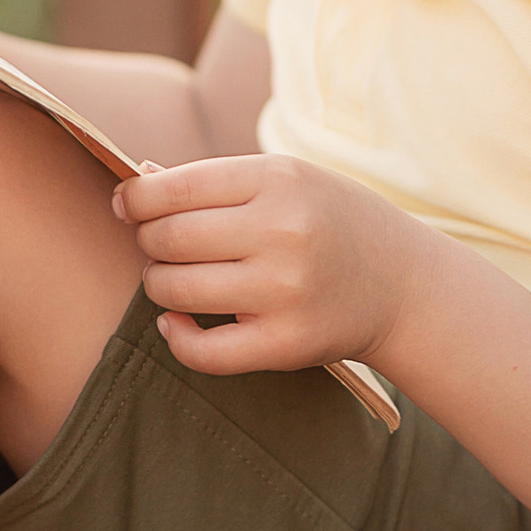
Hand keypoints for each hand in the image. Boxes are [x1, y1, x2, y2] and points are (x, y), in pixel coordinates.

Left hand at [113, 152, 416, 375]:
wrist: (404, 284)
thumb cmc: (331, 223)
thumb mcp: (287, 180)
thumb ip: (215, 182)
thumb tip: (136, 183)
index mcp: (278, 180)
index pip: (172, 189)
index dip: (134, 200)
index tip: (126, 206)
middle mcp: (282, 232)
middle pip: (167, 238)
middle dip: (149, 242)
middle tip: (160, 246)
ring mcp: (284, 291)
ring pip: (173, 289)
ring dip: (159, 285)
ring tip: (176, 280)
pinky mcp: (286, 343)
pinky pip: (200, 350)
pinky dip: (176, 337)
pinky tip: (177, 323)